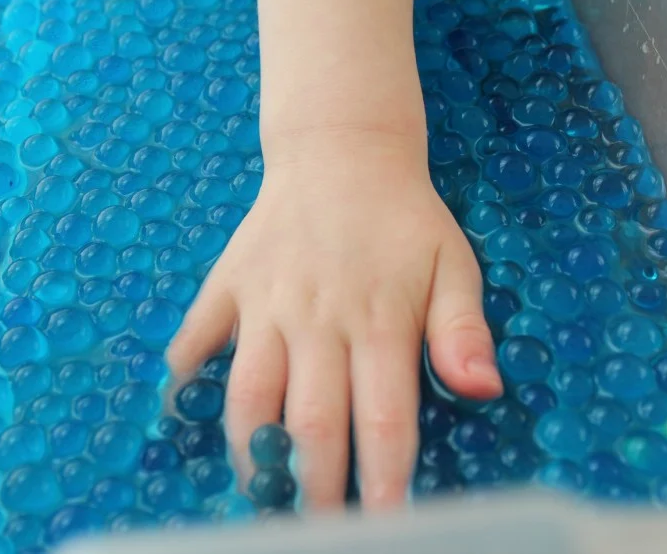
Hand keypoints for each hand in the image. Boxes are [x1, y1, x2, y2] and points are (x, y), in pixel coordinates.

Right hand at [167, 137, 502, 510]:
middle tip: (318, 530)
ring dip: (251, 450)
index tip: (385, 528)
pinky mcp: (227, 284)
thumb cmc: (404, 218)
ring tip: (259, 490)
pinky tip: (184, 410)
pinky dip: (184, 377)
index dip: (383, 483)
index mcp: (380, 319)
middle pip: (311, 420)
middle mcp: (317, 318)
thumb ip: (462, 330)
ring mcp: (265, 302)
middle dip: (314, 487)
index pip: (383, 420)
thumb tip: (483, 391)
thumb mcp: (453, 263)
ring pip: (248, 391)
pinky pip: (195, 336)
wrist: (341, 151)